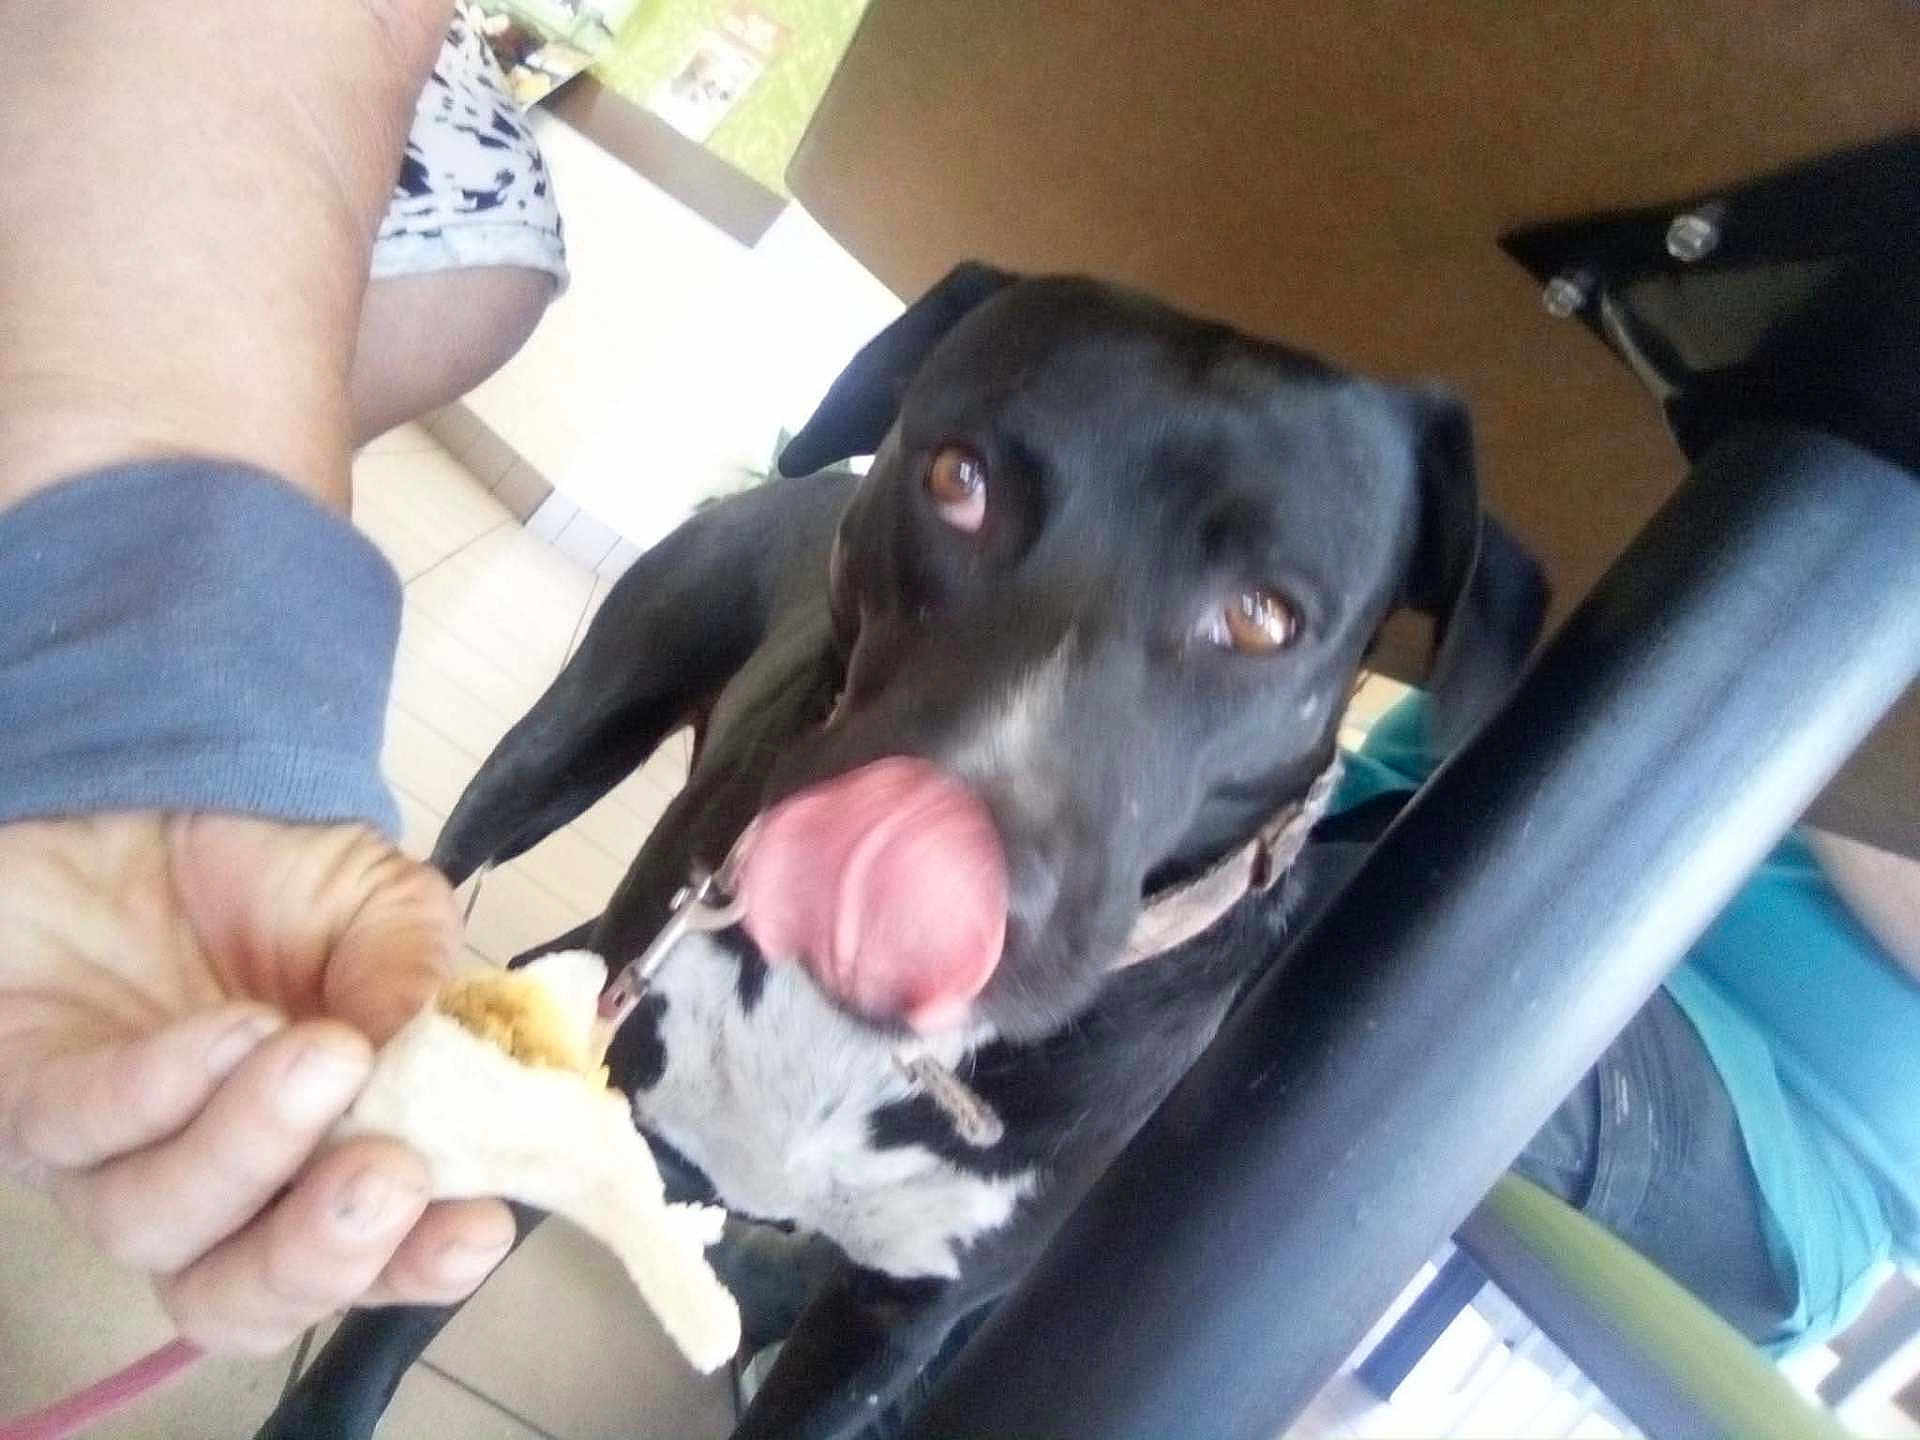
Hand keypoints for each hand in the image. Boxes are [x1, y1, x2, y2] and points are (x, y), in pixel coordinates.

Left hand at [0, 813, 513, 1353]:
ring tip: (321, 1053)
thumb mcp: (387, 907)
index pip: (360, 1259)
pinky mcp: (22, 1100)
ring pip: (156, 1226)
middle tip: (387, 1177)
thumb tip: (429, 1055)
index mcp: (317, 1158)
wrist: (159, 791)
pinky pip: (77, 1130)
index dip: (415, 1267)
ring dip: (251, 1149)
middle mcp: (210, 1186)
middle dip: (316, 1257)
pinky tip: (234, 1030)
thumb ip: (416, 975)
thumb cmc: (277, 873)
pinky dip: (164, 1089)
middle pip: (237, 1297)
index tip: (479, 1224)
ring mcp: (107, 1156)